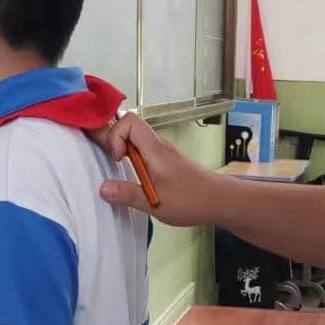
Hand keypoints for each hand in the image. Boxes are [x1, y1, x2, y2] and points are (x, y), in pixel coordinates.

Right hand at [93, 114, 220, 226]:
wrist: (220, 200)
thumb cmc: (193, 200)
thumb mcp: (156, 203)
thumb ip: (128, 194)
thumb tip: (103, 188)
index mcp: (155, 150)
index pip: (129, 121)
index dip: (115, 135)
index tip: (116, 159)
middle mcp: (158, 146)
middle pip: (129, 127)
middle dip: (112, 137)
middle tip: (104, 158)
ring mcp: (163, 152)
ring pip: (136, 138)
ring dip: (122, 148)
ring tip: (117, 168)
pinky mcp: (166, 161)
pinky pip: (143, 149)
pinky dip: (132, 156)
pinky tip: (133, 175)